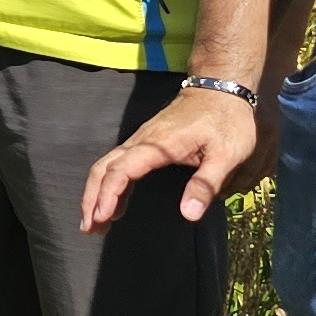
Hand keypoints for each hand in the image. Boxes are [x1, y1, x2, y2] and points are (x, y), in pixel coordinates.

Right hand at [79, 85, 274, 233]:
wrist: (220, 87)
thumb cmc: (227, 121)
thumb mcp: (227, 154)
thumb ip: (206, 184)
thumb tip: (189, 215)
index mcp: (159, 144)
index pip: (123, 169)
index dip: (108, 194)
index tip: (101, 217)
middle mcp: (142, 141)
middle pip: (104, 168)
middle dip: (91, 198)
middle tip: (88, 228)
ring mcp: (140, 140)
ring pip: (106, 165)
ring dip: (96, 193)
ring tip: (94, 224)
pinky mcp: (145, 142)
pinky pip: (118, 164)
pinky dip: (109, 186)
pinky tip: (115, 206)